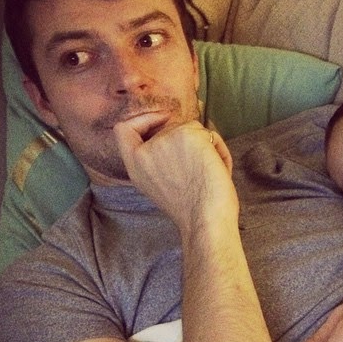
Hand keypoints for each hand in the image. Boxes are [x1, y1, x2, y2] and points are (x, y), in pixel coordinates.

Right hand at [114, 116, 235, 231]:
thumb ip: (159, 159)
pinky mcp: (187, 134)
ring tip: (210, 173)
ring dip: (207, 148)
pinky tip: (218, 170)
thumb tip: (177, 133)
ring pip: (193, 130)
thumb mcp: (161, 183)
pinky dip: (219, 150)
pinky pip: (209, 134)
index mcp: (135, 165)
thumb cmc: (192, 210)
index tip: (161, 122)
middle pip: (169, 128)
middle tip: (199, 168)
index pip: (123, 129)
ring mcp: (165, 140)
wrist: (206, 221)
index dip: (144, 120)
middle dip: (189, 143)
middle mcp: (145, 151)